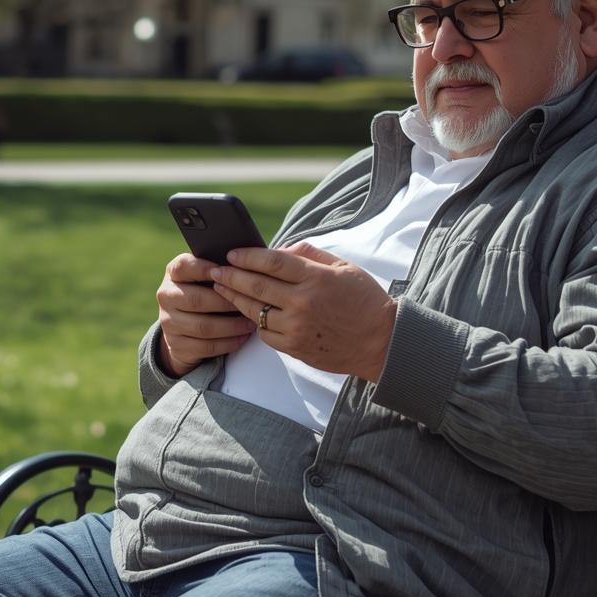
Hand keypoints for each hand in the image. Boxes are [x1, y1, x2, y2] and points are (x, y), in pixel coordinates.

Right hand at [156, 253, 256, 377]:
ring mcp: (168, 322)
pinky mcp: (176, 344)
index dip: (204, 268)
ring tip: (251, 322)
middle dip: (227, 302)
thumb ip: (220, 268)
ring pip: (203, 327)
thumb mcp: (205, 276)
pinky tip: (243, 337)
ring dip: (232, 326)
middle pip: (197, 300)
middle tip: (250, 302)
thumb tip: (249, 261)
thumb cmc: (205, 292)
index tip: (227, 270)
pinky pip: (206, 347)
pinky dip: (228, 342)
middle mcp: (166, 295)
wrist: (183, 326)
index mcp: (173, 273)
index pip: (184, 266)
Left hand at [210, 242, 396, 381]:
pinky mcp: (295, 347)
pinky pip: (264, 333)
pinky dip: (253, 321)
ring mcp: (297, 327)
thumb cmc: (365, 300)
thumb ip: (310, 254)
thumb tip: (281, 249)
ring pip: (254, 310)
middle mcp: (303, 302)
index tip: (232, 253)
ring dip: (234, 298)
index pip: (271, 261)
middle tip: (214, 270)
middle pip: (256, 285)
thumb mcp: (344, 267)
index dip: (247, 255)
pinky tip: (246, 312)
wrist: (381, 342)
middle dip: (231, 275)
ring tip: (221, 288)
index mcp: (316, 278)